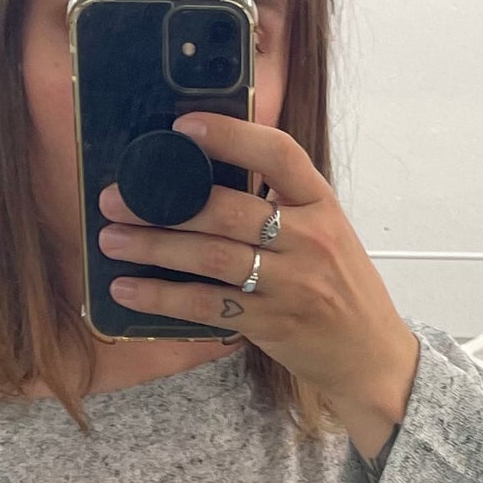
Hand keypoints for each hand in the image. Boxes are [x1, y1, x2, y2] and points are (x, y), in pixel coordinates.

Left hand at [96, 113, 419, 462]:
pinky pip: (207, 306)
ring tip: (111, 240)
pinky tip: (128, 290)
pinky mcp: (271, 324)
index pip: (279, 154)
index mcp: (322, 203)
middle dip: (164, 203)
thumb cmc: (339, 286)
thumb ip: (280, 205)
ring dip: (154, 247)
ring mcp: (291, 284)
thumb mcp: (324, 232)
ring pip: (211, 258)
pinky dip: (162, 298)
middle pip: (229, 211)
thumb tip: (202, 180)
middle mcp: (310, 239)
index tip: (183, 126)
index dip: (231, 136)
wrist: (370, 355)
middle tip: (116, 198)